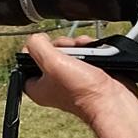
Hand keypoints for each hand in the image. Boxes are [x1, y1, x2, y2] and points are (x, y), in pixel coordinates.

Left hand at [22, 33, 137, 123]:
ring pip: (68, 51)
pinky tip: (93, 53)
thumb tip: (37, 37)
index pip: (25, 61)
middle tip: (68, 52)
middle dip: (61, 45)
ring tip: (85, 53)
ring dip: (77, 46)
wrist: (112, 100)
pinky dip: (89, 50)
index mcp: (37, 87)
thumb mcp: (51, 62)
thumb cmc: (83, 91)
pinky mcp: (87, 75)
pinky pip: (84, 55)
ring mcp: (70, 79)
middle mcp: (52, 84)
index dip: (35, 49)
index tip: (46, 47)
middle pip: (49, 52)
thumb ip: (37, 45)